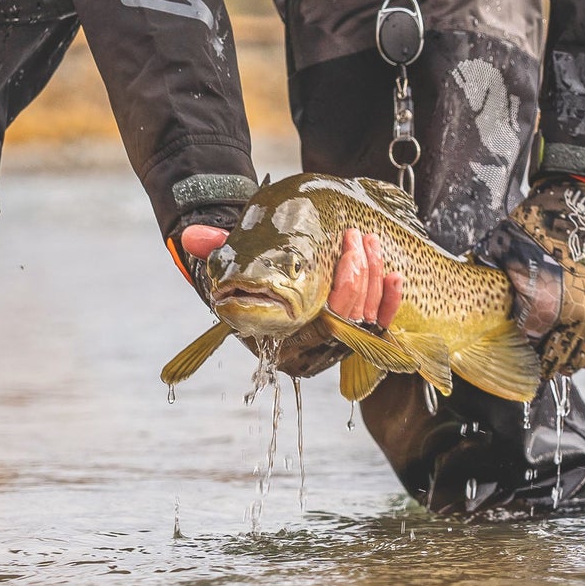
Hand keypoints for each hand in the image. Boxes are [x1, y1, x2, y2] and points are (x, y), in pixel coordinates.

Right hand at [179, 224, 402, 329]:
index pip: (323, 324)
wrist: (263, 275)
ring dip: (374, 277)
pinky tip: (394, 273)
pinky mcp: (354, 329)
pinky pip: (380, 323)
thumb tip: (190, 238)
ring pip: (367, 318)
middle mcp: (313, 350)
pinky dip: (390, 301)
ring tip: (368, 239)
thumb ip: (215, 248)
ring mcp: (336, 341)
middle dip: (360, 275)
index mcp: (284, 340)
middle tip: (356, 235)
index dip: (341, 289)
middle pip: (350, 319)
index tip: (344, 248)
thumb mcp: (234, 256)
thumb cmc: (250, 267)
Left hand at [474, 177, 584, 377]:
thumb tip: (466, 283)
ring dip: (570, 362)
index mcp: (541, 305)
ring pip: (584, 356)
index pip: (529, 344)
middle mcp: (573, 317)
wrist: (582, 202)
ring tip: (560, 364)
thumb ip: (487, 272)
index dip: (521, 350)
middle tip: (538, 366)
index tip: (516, 352)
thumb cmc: (537, 223)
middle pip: (557, 357)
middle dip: (545, 363)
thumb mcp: (502, 247)